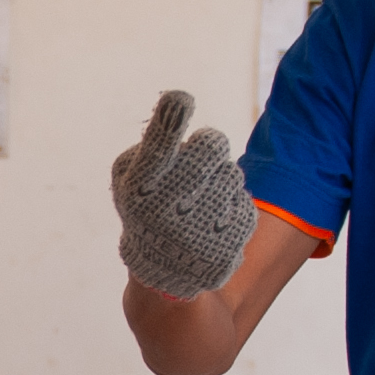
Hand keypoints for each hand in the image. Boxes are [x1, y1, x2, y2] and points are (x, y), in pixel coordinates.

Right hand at [111, 90, 253, 299]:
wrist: (164, 276)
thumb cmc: (145, 212)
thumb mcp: (130, 179)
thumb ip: (153, 141)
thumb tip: (177, 102)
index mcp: (140, 187)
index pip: (159, 144)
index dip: (171, 118)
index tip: (181, 98)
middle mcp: (170, 205)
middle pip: (211, 144)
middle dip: (209, 147)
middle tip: (201, 160)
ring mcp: (204, 224)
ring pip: (232, 173)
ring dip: (220, 182)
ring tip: (200, 206)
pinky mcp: (232, 237)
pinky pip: (244, 201)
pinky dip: (231, 208)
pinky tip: (213, 226)